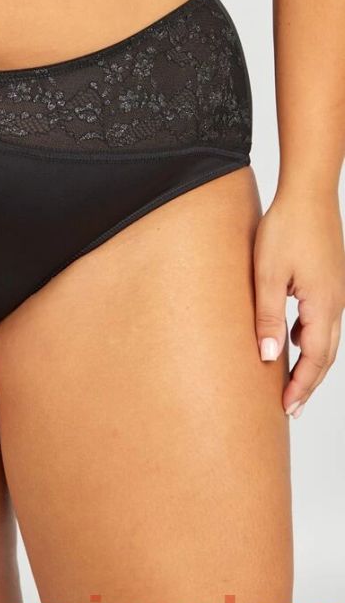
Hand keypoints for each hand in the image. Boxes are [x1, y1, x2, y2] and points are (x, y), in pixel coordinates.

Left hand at [253, 190, 344, 416]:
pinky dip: (310, 337)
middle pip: (325, 354)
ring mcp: (335, 291)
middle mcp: (335, 302)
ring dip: (310, 361)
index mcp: (322, 305)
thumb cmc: (286, 228)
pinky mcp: (329, 280)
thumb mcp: (267, 273)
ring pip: (326, 337)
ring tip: (291, 380)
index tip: (289, 409)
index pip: (315, 358)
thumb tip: (268, 356)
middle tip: (292, 407)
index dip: (302, 385)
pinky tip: (292, 337)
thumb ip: (268, 315)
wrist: (309, 193)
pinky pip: (322, 318)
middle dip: (308, 382)